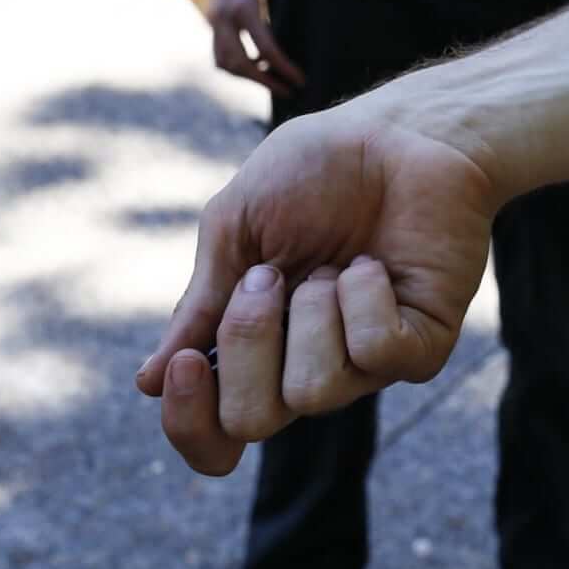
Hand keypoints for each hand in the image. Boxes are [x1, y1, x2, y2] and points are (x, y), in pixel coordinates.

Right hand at [135, 103, 497, 474]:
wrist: (393, 133)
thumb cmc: (311, 175)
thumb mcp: (234, 227)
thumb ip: (200, 304)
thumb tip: (149, 382)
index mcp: (252, 349)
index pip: (214, 435)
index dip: (188, 420)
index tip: (185, 364)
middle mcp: (305, 368)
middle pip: (251, 421)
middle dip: (248, 341)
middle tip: (270, 276)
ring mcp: (364, 366)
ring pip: (313, 391)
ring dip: (312, 310)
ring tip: (334, 263)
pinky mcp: (419, 348)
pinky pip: (377, 353)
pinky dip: (364, 299)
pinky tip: (372, 266)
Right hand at [206, 0, 306, 95]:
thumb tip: (325, 23)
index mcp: (244, 3)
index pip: (265, 47)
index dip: (283, 68)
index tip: (301, 80)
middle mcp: (223, 14)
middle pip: (239, 63)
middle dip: (264, 81)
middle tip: (289, 91)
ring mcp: (213, 17)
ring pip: (223, 62)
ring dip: (247, 77)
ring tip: (274, 82)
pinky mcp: (211, 18)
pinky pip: (219, 52)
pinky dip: (237, 65)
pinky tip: (259, 65)